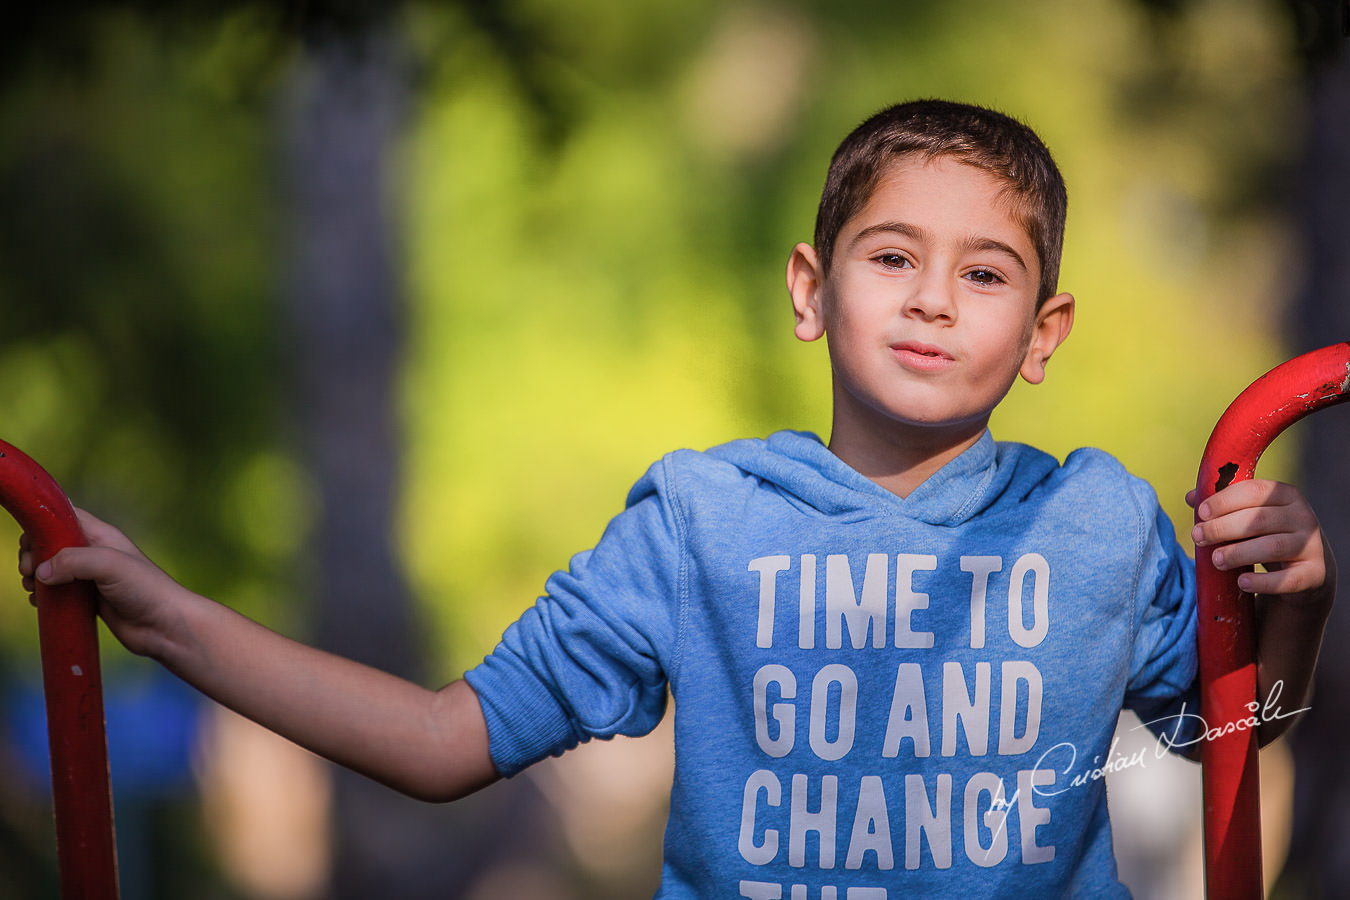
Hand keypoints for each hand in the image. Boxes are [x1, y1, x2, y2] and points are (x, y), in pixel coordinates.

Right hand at [19, 508, 191, 657]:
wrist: (166, 626)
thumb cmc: (148, 590)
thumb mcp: (110, 565)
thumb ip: (74, 561)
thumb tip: (40, 572)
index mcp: (101, 536)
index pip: (62, 518)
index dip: (41, 527)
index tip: (31, 546)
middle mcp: (94, 553)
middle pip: (50, 544)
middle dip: (32, 555)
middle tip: (30, 573)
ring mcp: (90, 578)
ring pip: (50, 570)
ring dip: (34, 577)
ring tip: (34, 589)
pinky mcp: (88, 600)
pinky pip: (58, 593)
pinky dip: (44, 596)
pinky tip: (41, 603)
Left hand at [1188, 480, 1333, 603]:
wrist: (1306, 570)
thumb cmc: (1267, 535)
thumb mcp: (1249, 517)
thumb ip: (1223, 506)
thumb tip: (1191, 497)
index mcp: (1286, 495)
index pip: (1254, 491)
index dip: (1224, 501)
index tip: (1201, 513)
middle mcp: (1303, 517)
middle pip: (1259, 519)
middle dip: (1223, 528)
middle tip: (1197, 537)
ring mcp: (1312, 545)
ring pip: (1272, 547)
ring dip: (1238, 553)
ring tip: (1215, 560)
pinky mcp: (1315, 574)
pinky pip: (1287, 579)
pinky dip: (1262, 582)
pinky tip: (1241, 582)